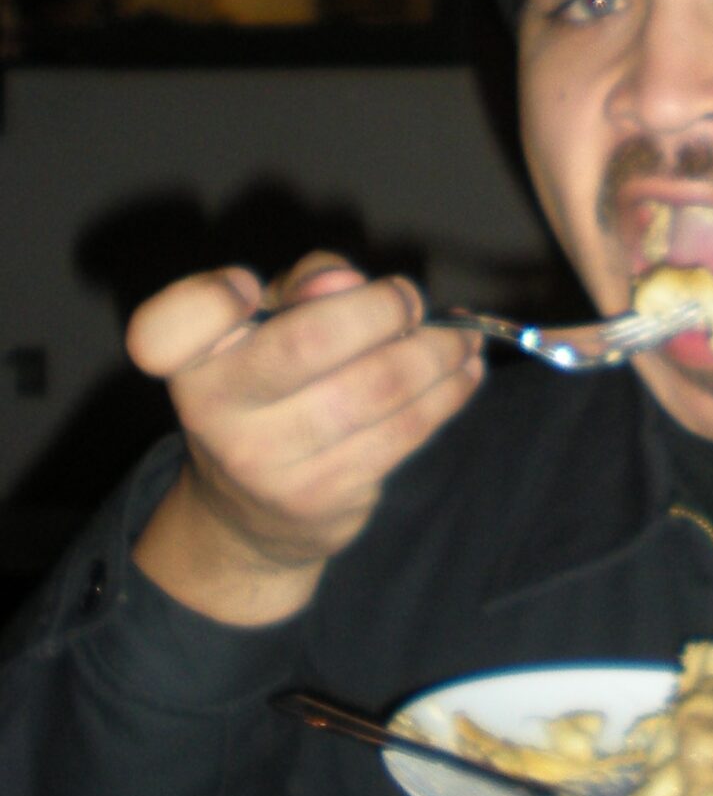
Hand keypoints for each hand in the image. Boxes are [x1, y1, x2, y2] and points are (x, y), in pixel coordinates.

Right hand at [127, 252, 483, 623]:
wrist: (251, 515)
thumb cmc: (269, 388)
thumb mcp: (265, 329)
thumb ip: (301, 287)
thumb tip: (343, 280)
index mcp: (188, 363)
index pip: (163, 330)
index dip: (209, 298)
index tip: (247, 287)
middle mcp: (215, 414)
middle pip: (306, 344)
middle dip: (381, 310)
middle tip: (411, 300)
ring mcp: (268, 463)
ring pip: (375, 389)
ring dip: (436, 354)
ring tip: (462, 338)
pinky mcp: (323, 497)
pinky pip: (402, 433)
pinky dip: (447, 394)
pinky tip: (464, 373)